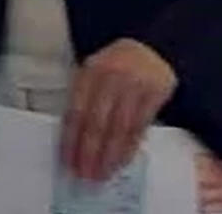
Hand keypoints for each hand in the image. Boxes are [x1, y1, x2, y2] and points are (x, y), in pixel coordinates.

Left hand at [61, 38, 177, 182]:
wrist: (151, 47)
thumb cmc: (114, 64)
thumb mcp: (93, 71)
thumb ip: (83, 97)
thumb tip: (72, 137)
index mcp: (89, 71)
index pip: (76, 110)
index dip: (70, 138)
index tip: (67, 160)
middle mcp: (111, 77)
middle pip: (97, 122)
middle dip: (89, 151)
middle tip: (84, 174)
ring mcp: (134, 86)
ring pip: (119, 128)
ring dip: (110, 155)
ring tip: (102, 174)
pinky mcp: (154, 94)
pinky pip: (140, 127)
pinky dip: (129, 147)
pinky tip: (121, 161)